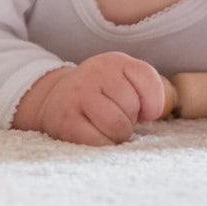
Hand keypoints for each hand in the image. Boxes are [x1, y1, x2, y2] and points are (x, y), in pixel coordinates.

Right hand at [15, 52, 166, 145]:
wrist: (54, 99)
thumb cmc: (99, 94)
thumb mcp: (122, 79)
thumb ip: (145, 89)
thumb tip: (150, 115)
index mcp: (114, 61)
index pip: (147, 78)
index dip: (152, 103)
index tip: (141, 110)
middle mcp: (95, 72)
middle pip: (132, 107)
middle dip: (129, 120)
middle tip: (114, 116)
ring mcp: (78, 95)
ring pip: (118, 126)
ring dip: (117, 134)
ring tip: (105, 126)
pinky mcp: (67, 120)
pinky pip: (100, 142)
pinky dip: (103, 144)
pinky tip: (93, 135)